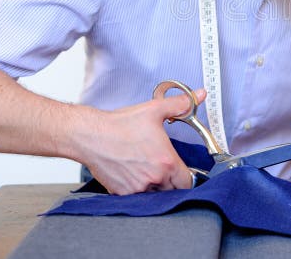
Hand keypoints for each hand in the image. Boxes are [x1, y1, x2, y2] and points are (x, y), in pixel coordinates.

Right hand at [75, 88, 206, 194]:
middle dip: (171, 181)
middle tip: (162, 166)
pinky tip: (132, 172)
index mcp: (166, 162)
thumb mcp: (155, 110)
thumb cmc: (120, 125)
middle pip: (172, 190)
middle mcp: (154, 178)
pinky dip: (137, 188)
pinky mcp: (121, 193)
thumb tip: (200, 95)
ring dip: (155, 186)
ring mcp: (137, 188)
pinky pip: (136, 196)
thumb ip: (181, 104)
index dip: (187, 176)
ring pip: (155, 194)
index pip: (187, 181)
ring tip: (146, 169)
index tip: (182, 170)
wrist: (90, 136)